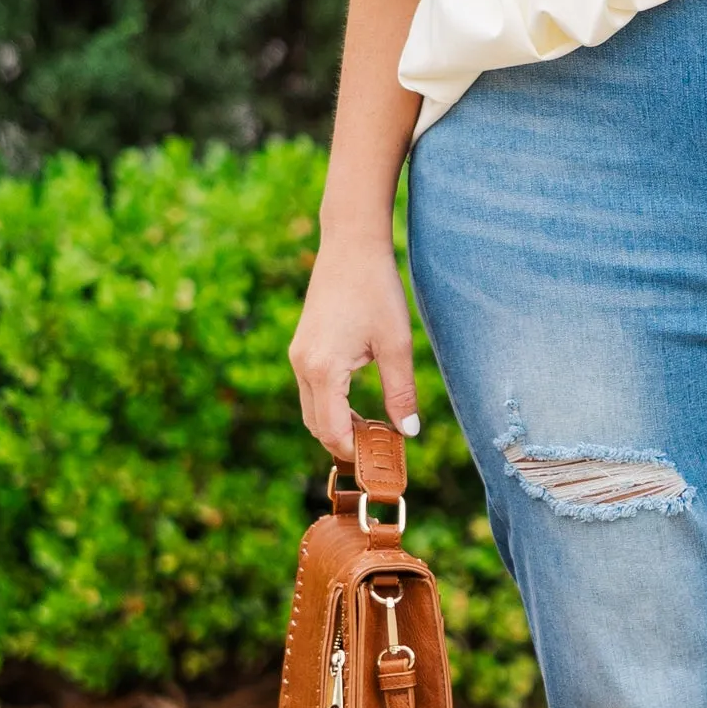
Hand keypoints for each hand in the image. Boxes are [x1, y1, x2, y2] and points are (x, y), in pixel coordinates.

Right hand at [288, 235, 420, 462]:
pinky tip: (358, 407)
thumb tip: (408, 432)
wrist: (351, 245)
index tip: (382, 462)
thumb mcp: (396, 344)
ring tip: (373, 432)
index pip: (332, 430)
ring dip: (337, 426)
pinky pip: (311, 391)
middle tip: (379, 454)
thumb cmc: (376, 289)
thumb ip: (401, 392)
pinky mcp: (302, 347)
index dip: (355, 452)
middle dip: (344, 444)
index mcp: (324, 369)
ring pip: (311, 410)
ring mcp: (298, 356)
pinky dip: (331, 407)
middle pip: (316, 426)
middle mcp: (303, 366)